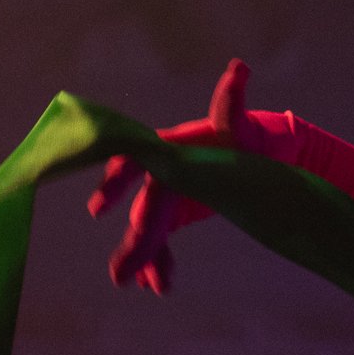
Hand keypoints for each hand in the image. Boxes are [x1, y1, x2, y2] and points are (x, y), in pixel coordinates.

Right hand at [87, 58, 294, 293]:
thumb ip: (231, 101)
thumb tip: (239, 68)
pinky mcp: (176, 213)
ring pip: (149, 229)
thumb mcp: (236, 121)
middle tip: (119, 274)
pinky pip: (162, 238)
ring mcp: (167, 195)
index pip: (136, 167)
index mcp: (166, 150)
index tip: (98, 209)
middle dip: (133, 241)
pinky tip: (157, 285)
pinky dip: (159, 260)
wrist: (255, 151)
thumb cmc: (240, 133)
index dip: (116, 186)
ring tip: (150, 286)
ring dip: (147, 258)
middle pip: (143, 208)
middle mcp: (160, 173)